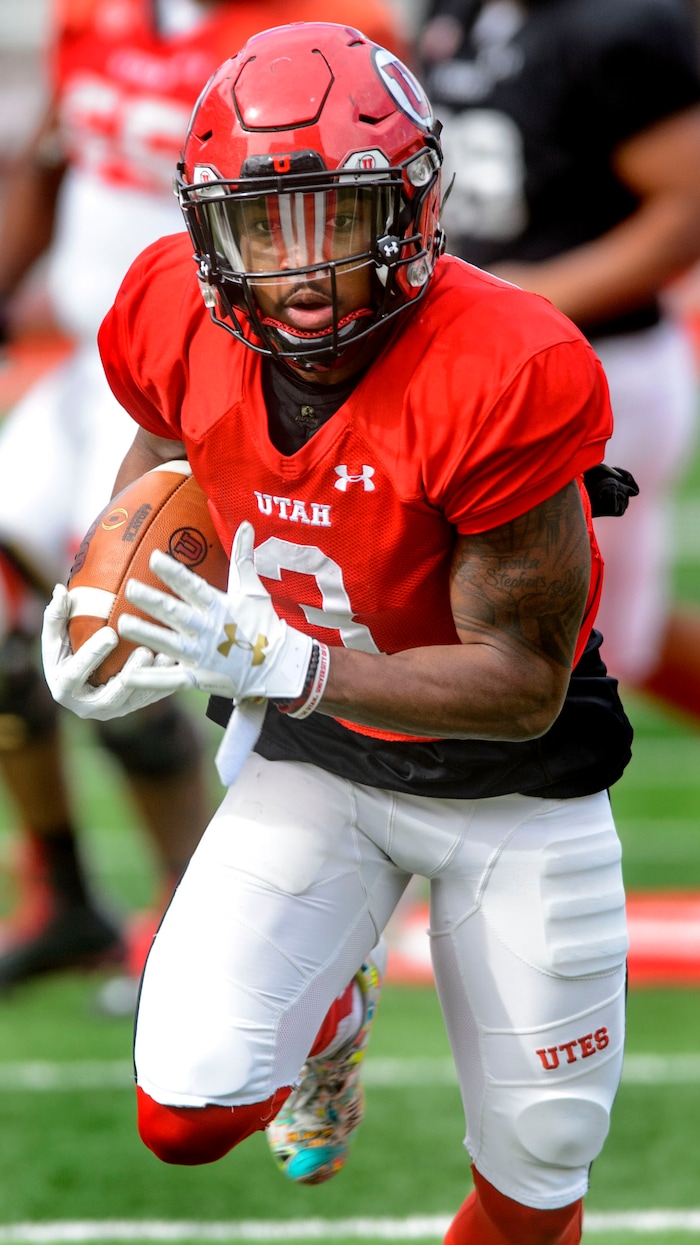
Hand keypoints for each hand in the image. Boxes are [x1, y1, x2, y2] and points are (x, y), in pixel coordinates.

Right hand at [41, 583, 176, 719]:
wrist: (82, 682)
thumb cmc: (65, 653)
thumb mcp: (55, 637)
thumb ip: (56, 616)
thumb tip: (60, 590)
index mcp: (64, 689)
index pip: (75, 674)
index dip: (93, 655)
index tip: (111, 634)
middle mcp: (88, 706)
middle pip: (111, 695)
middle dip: (130, 674)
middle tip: (144, 651)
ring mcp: (113, 710)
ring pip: (136, 699)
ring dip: (153, 678)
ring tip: (166, 656)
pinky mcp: (132, 707)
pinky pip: (151, 697)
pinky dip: (165, 682)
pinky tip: (178, 664)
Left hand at [118, 521, 315, 702]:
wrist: (279, 666)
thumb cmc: (263, 624)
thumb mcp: (252, 590)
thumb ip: (243, 558)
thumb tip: (247, 525)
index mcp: (220, 606)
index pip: (193, 586)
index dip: (174, 573)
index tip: (153, 558)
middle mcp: (209, 629)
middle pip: (176, 613)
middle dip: (152, 600)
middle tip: (130, 588)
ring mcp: (203, 655)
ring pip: (169, 643)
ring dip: (146, 634)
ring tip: (122, 623)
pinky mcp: (200, 677)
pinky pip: (171, 678)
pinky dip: (151, 678)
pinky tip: (128, 676)